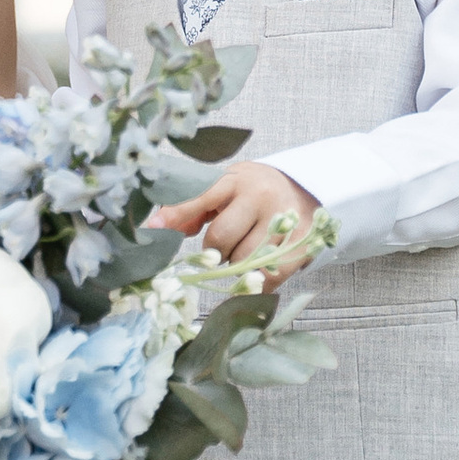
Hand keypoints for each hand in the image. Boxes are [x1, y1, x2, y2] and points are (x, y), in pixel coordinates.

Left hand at [150, 159, 318, 282]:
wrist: (307, 191)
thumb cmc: (252, 194)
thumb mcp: (225, 190)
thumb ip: (193, 207)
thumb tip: (158, 225)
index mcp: (235, 179)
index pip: (200, 196)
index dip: (176, 213)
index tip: (152, 227)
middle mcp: (259, 195)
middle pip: (220, 237)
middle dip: (215, 249)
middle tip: (225, 243)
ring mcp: (282, 219)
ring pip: (242, 260)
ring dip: (237, 263)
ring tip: (246, 247)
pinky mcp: (299, 244)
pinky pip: (266, 277)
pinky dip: (257, 280)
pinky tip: (261, 265)